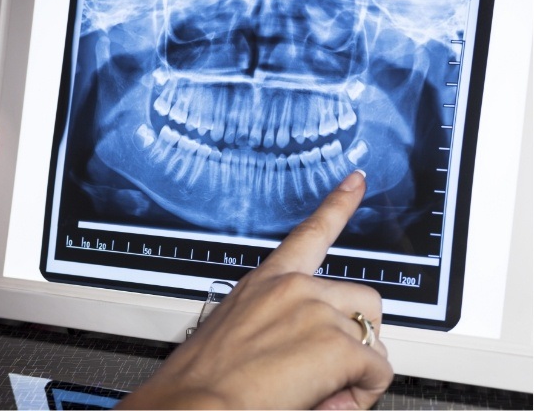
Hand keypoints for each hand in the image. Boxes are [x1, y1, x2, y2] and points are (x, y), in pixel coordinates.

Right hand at [118, 171, 392, 409]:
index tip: (356, 180)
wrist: (191, 407)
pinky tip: (333, 399)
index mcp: (268, 281)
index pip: (310, 232)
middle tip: (339, 365)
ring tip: (331, 387)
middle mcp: (295, 288)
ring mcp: (316, 312)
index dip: (339, 203)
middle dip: (360, 332)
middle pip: (362, 297)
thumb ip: (284, 327)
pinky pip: (377, 368)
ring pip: (373, 334)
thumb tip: (310, 350)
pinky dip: (364, 391)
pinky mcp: (334, 343)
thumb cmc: (204, 379)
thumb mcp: (240, 334)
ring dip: (361, 364)